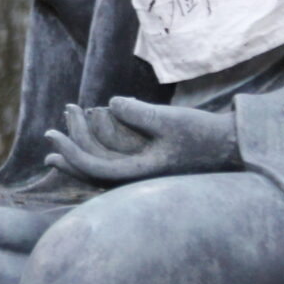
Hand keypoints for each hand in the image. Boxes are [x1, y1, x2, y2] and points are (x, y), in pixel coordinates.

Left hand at [42, 98, 239, 183]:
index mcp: (140, 175)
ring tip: (67, 121)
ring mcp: (141, 173)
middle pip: (92, 169)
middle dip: (71, 146)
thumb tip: (112, 104)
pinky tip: (91, 131)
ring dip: (82, 144)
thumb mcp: (172, 121)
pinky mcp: (147, 164)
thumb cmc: (203, 135)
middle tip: (58, 122)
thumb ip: (141, 114)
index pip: (93, 169)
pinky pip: (113, 159)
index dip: (70, 152)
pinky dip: (98, 146)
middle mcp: (137, 179)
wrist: (231, 145)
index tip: (52, 134)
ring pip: (101, 164)